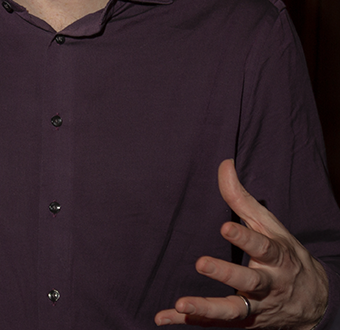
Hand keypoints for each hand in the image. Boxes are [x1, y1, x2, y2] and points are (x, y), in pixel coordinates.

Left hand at [155, 159, 327, 328]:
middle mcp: (268, 285)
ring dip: (206, 308)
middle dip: (226, 274)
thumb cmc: (285, 254)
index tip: (225, 227)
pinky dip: (190, 322)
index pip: (262, 247)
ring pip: (233, 310)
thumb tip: (224, 164)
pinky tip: (163, 317)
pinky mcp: (243, 322)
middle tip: (201, 263)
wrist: (315, 302)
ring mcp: (256, 306)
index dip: (245, 237)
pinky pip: (215, 324)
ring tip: (181, 303)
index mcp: (276, 258)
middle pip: (249, 282)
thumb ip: (242, 198)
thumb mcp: (270, 226)